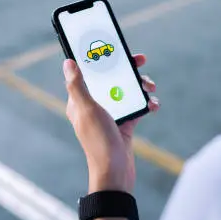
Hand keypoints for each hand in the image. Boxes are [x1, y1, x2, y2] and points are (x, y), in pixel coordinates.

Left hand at [63, 54, 159, 194]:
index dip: (99, 57)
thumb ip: (77, 86)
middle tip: (140, 60)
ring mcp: (110, 114)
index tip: (113, 46)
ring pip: (126, 90)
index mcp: (80, 101)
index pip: (88, 72)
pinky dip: (146, 103)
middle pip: (110, 78)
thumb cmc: (98, 142)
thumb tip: (68, 62)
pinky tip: (152, 105)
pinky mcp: (124, 123)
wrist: (115, 173)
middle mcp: (94, 106)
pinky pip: (136, 106)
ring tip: (149, 86)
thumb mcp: (87, 110)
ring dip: (139, 85)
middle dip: (126, 68)